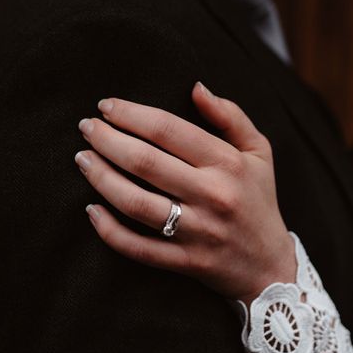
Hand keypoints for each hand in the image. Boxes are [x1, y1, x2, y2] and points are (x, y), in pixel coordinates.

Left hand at [75, 82, 295, 304]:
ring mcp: (197, 231)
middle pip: (145, 162)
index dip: (133, 114)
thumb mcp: (259, 152)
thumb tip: (196, 87)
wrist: (269, 264)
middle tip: (87, 128)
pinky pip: (137, 247)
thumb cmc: (259, 199)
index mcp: (229, 164)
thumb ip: (231, 117)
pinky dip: (108, 229)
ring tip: (83, 159)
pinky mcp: (185, 261)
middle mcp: (213, 195)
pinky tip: (91, 209)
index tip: (107, 106)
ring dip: (101, 178)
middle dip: (107, 140)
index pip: (170, 131)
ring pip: (135, 202)